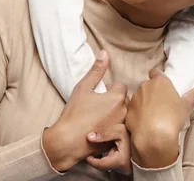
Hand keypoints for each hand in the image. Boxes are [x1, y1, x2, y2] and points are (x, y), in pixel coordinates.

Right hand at [42, 51, 127, 171]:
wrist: (69, 141)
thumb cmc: (75, 113)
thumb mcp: (83, 87)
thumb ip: (96, 69)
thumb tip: (104, 52)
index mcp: (117, 97)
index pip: (119, 86)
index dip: (108, 89)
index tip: (97, 96)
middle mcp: (124, 111)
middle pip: (123, 99)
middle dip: (112, 100)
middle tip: (96, 107)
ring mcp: (123, 126)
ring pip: (122, 113)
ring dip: (114, 113)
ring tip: (98, 118)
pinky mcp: (119, 138)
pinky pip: (120, 126)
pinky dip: (113, 125)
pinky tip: (101, 128)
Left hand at [126, 69, 193, 168]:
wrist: (154, 135)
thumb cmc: (172, 117)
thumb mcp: (186, 106)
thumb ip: (193, 96)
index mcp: (159, 82)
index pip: (155, 72)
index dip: (157, 77)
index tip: (161, 85)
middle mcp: (145, 86)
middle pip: (147, 85)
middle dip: (151, 92)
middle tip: (160, 103)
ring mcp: (135, 98)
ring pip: (139, 97)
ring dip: (144, 102)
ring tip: (152, 115)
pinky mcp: (128, 111)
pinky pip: (133, 109)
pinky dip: (137, 113)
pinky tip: (144, 123)